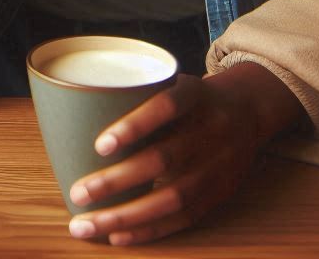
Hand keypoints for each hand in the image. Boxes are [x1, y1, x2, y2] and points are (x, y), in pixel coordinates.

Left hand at [65, 61, 302, 245]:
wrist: (249, 110)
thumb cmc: (189, 100)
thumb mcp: (170, 82)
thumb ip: (134, 97)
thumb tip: (68, 117)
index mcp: (195, 94)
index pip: (167, 106)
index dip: (135, 125)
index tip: (99, 145)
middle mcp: (211, 129)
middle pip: (164, 158)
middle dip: (117, 181)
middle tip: (77, 192)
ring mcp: (219, 164)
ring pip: (173, 196)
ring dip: (126, 215)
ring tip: (86, 224)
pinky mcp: (220, 192)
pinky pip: (185, 217)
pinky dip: (150, 229)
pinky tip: (118, 236)